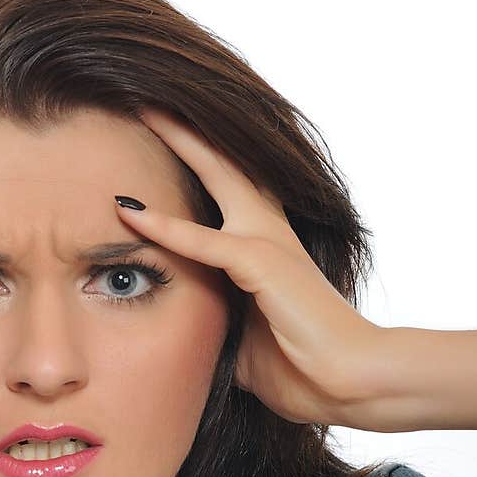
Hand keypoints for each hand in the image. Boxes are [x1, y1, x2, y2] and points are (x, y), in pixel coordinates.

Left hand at [114, 105, 382, 426]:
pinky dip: (164, 227)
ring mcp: (267, 242)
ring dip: (180, 142)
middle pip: (222, 161)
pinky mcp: (262, 265)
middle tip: (148, 94)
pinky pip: (203, 242)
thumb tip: (178, 326)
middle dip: (186, 127)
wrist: (348, 382)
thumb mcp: (242, 338)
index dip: (193, 160)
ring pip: (217, 176)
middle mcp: (268, 231)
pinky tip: (128, 209)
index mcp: (265, 246)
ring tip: (143, 108)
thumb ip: (212, 318)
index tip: (157, 137)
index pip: (223, 190)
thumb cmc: (300, 369)